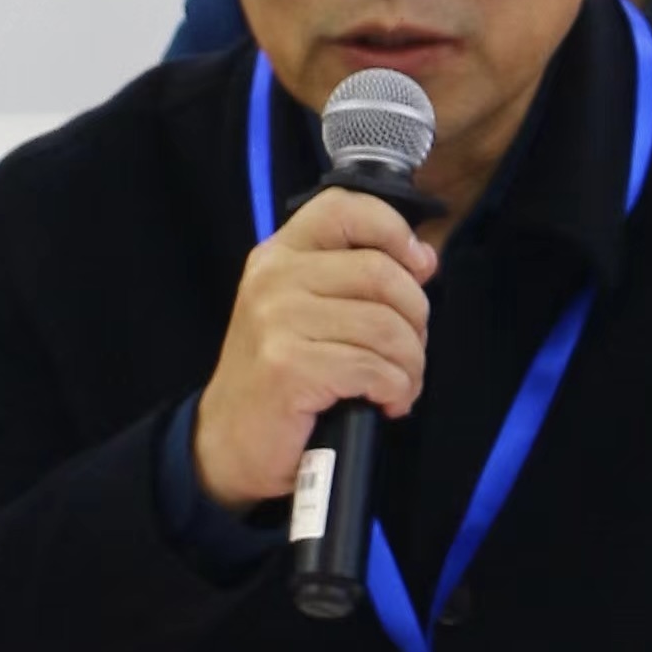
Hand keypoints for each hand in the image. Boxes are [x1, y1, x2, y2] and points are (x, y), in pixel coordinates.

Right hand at [195, 187, 436, 512]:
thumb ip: (352, 277)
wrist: (228, 442)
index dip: (394, 230)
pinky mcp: (290, 367)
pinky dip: (396, 390)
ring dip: (410, 364)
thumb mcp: (302, 311)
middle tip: (409, 351)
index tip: (418, 267)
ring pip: (386, 326)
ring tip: (401, 384)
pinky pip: (374, 368)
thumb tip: (423, 259)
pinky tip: (387, 403)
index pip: (344, 208)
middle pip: (381, 273)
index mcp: (279, 255)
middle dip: (416, 317)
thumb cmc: (277, 378)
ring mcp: (278, 322)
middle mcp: (274, 279)